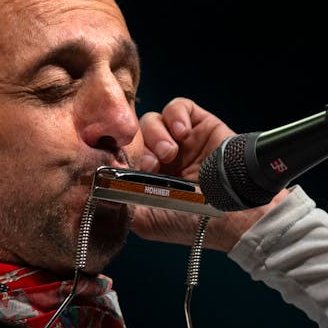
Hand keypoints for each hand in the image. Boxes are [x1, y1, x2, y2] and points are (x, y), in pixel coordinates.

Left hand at [132, 97, 287, 251]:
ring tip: (170, 154)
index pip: (123, 153)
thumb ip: (119, 205)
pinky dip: (175, 115)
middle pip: (135, 134)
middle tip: (152, 165)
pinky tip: (182, 133)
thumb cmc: (193, 221)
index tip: (124, 167)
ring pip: (153, 120)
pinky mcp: (199, 125)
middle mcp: (162, 158)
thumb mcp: (147, 221)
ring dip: (157, 135)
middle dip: (140, 147)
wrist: (232, 213)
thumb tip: (95, 188)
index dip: (120, 155)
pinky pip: (178, 106)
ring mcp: (181, 141)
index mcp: (146, 178)